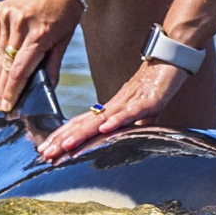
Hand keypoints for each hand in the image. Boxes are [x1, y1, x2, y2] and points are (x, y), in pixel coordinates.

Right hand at [0, 0, 82, 110]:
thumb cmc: (66, 7)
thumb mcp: (65, 36)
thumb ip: (53, 62)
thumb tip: (48, 87)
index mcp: (39, 34)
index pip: (19, 70)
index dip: (12, 91)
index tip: (7, 107)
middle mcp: (20, 25)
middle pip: (6, 64)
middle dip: (2, 87)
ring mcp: (7, 16)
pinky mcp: (0, 9)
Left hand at [37, 60, 188, 160]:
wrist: (169, 61)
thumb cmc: (153, 88)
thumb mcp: (139, 116)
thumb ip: (128, 128)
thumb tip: (120, 145)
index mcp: (110, 109)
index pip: (81, 124)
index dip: (63, 136)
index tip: (46, 150)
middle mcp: (114, 105)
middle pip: (84, 124)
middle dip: (64, 139)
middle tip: (45, 153)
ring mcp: (129, 102)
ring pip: (101, 119)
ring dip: (82, 133)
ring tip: (66, 146)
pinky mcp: (147, 101)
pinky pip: (129, 113)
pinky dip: (116, 120)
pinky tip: (104, 129)